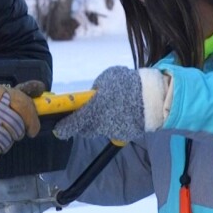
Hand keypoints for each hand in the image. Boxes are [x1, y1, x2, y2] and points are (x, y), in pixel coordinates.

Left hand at [53, 66, 167, 141]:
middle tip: (86, 113)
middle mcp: (100, 124)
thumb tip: (92, 95)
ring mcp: (113, 131)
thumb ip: (95, 89)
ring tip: (109, 109)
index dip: (64, 127)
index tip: (59, 129)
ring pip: (100, 129)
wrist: (153, 97)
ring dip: (99, 122)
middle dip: (83, 122)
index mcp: (93, 110)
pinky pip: (114, 129)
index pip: (72, 124)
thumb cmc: (128, 83)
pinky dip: (114, 123)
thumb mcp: (107, 78)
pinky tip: (121, 113)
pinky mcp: (125, 135)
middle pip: (86, 128)